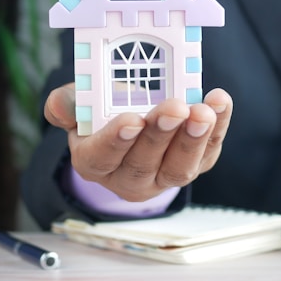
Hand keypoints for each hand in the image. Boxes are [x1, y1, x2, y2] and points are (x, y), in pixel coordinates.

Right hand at [44, 83, 232, 201]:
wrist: (135, 121)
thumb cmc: (105, 112)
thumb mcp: (81, 105)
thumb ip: (68, 104)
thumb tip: (60, 104)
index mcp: (95, 162)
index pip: (102, 157)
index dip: (117, 140)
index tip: (132, 120)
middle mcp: (129, 177)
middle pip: (144, 164)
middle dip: (161, 136)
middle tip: (175, 108)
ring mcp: (165, 176)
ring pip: (179, 167)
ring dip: (193, 139)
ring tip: (203, 112)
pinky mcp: (195, 164)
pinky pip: (208, 152)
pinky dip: (218, 128)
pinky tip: (220, 103)